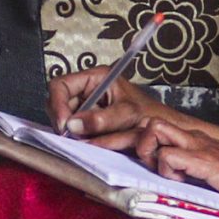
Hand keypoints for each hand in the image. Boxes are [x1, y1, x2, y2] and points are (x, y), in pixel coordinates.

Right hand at [48, 67, 175, 150]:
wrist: (160, 128)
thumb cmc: (148, 114)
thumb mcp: (127, 114)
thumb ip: (101, 119)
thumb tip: (72, 125)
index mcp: (95, 77)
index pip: (61, 85)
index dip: (57, 104)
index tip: (64, 124)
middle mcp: (88, 88)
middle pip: (58, 101)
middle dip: (62, 119)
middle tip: (71, 136)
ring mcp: (87, 104)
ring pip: (64, 116)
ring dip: (69, 129)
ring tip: (83, 138)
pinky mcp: (88, 119)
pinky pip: (73, 127)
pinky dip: (76, 135)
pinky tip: (85, 140)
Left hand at [137, 120, 218, 210]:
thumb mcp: (207, 170)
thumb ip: (189, 167)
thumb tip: (167, 175)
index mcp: (193, 138)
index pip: (156, 127)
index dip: (142, 143)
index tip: (143, 162)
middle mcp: (192, 136)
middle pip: (150, 122)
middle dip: (141, 145)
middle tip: (152, 166)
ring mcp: (196, 145)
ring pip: (153, 130)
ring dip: (150, 153)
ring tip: (166, 172)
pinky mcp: (202, 160)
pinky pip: (168, 156)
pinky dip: (166, 171)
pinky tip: (182, 180)